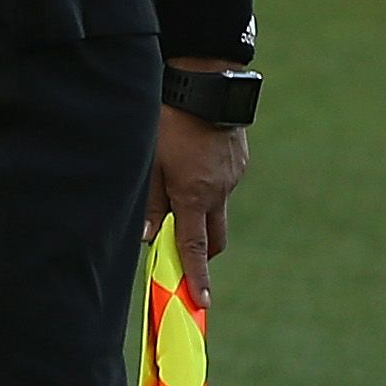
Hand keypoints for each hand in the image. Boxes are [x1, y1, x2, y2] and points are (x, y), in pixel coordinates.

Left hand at [146, 97, 245, 308]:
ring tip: (177, 179)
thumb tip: (146, 237)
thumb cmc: (168, 121)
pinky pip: (223, 183)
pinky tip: (191, 158)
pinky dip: (208, 184)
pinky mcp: (238, 161)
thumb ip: (149, 202)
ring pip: (217, 207)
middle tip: (182, 248)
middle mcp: (219, 191)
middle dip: (202, 251)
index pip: (195, 247)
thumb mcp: (148, 161)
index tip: (203, 302)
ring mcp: (233, 176)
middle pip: (215, 237)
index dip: (197, 276)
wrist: (206, 84)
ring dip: (200, 210)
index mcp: (194, 195)